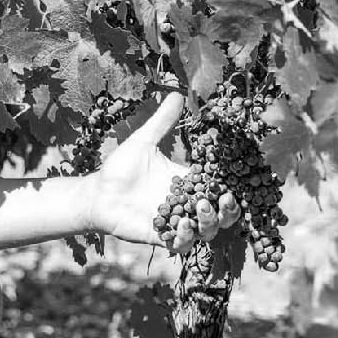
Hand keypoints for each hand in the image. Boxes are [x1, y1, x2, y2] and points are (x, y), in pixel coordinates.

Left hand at [90, 93, 240, 250]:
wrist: (96, 192)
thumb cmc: (119, 168)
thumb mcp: (142, 142)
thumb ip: (161, 122)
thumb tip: (177, 93)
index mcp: (188, 182)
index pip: (219, 187)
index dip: (233, 186)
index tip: (241, 177)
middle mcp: (187, 205)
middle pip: (222, 214)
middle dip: (229, 209)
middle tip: (226, 197)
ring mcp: (176, 223)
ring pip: (207, 231)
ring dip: (210, 221)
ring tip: (202, 205)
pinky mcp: (161, 236)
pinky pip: (182, 244)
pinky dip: (186, 237)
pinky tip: (184, 224)